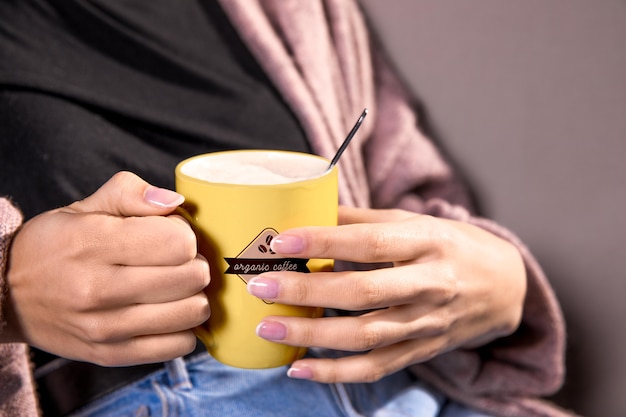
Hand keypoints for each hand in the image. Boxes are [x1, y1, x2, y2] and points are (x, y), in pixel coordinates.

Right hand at [2, 172, 210, 365]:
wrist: (6, 296)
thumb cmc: (54, 246)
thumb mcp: (84, 207)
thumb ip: (131, 193)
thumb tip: (176, 202)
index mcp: (94, 245)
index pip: (178, 243)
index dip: (184, 234)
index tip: (171, 235)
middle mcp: (99, 290)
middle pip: (191, 277)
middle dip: (194, 263)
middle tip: (177, 261)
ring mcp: (106, 329)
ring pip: (191, 313)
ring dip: (193, 296)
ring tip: (174, 287)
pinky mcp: (111, 356)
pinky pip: (178, 346)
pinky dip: (183, 328)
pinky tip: (166, 312)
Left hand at [246, 206, 525, 382]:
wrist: (505, 287)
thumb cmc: (452, 246)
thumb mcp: (416, 223)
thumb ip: (364, 220)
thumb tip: (309, 209)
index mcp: (428, 242)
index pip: (371, 242)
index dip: (325, 241)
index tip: (282, 240)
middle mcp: (430, 285)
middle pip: (363, 292)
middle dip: (307, 292)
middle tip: (261, 285)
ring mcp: (427, 323)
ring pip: (366, 336)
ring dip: (313, 335)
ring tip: (268, 327)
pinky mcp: (422, 350)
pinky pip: (376, 367)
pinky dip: (336, 373)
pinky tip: (298, 368)